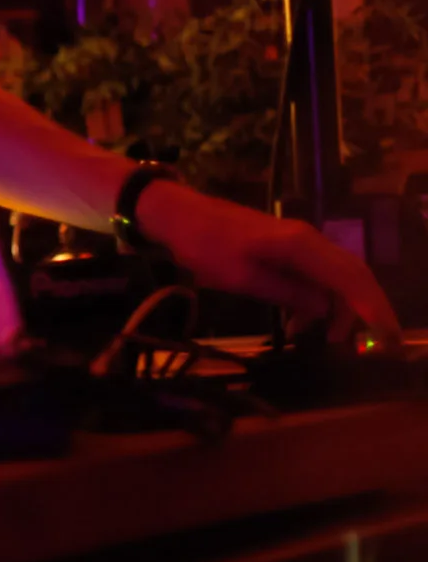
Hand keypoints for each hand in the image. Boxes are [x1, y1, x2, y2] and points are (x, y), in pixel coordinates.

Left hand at [137, 181, 402, 345]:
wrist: (177, 215)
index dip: (372, 308)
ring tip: (323, 340)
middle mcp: (309, 240)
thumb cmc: (202, 245)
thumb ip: (285, 292)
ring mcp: (299, 242)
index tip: (385, 337)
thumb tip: (324, 309)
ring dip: (337, 309)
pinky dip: (316, 300)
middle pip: (352, 276)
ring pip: (335, 277)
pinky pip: (315, 275)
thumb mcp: (240, 276)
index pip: (350, 278)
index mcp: (301, 245)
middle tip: (370, 346)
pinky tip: (300, 323)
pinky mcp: (287, 248)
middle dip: (365, 311)